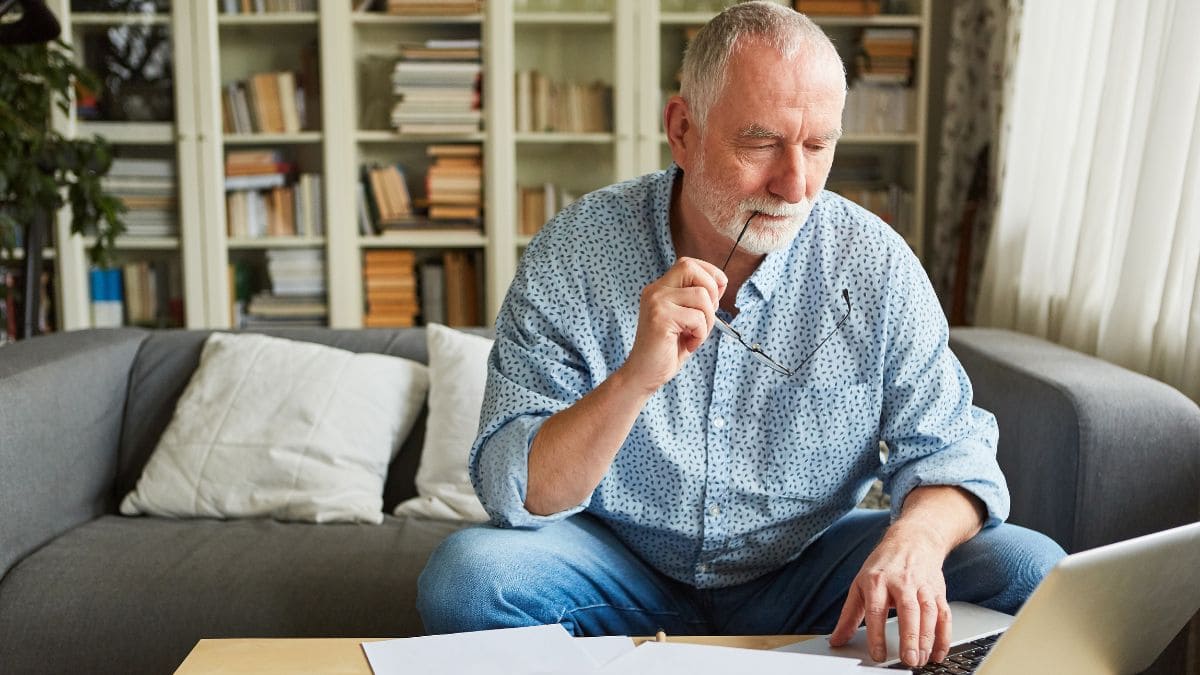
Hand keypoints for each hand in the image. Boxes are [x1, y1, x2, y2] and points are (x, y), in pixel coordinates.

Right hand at [621, 257, 727, 393]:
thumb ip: (698, 300)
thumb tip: (720, 283)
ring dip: (707, 320)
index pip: (688, 263)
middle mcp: (655, 291)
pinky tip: (688, 344)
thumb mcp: (686, 319)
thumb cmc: (667, 349)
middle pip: (691, 267)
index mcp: (659, 289)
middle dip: (710, 290)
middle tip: (706, 316)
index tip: (716, 295)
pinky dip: (701, 334)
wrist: (645, 375)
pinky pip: (697, 317)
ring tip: (695, 335)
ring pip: (701, 295)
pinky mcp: (660, 318)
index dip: (709, 273)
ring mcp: (656, 302)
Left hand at [829, 522, 952, 667]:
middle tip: (909, 660)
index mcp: (876, 581)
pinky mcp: (938, 591)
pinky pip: (944, 615)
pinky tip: (938, 653)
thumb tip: (836, 640)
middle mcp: (901, 582)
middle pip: (908, 611)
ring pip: (928, 613)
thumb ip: (849, 615)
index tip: (878, 655)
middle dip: (910, 637)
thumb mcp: (860, 584)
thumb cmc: (884, 565)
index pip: (876, 610)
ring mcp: (922, 586)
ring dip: (927, 639)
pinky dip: (943, 635)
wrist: (913, 540)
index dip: (877, 634)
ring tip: (922, 659)